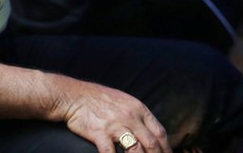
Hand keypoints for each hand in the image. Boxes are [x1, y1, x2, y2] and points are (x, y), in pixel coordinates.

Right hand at [54, 76, 171, 152]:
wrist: (75, 96)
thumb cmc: (100, 99)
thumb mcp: (125, 101)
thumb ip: (138, 116)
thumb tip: (151, 131)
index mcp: (139, 109)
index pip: (160, 132)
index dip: (166, 148)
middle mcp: (131, 117)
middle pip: (152, 143)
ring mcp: (116, 125)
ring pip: (136, 149)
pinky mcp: (100, 133)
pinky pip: (110, 152)